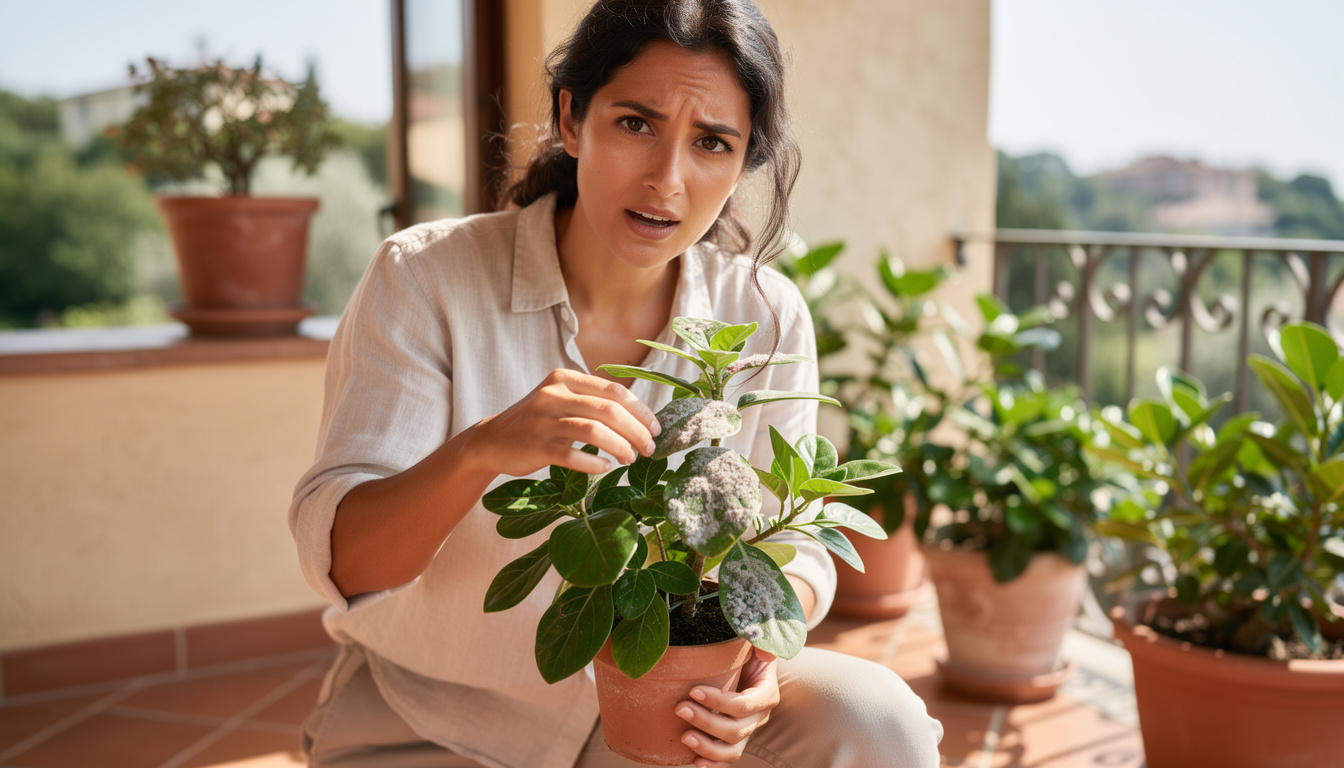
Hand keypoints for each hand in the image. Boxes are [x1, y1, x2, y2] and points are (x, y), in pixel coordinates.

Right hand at [469, 368, 660, 476]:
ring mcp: (543, 420)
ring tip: (631, 459)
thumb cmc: (537, 422)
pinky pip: (571, 455)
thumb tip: (639, 418)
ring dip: (620, 447)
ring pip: (593, 431)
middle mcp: (554, 394)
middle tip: (650, 449)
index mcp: (565, 378)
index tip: (656, 428)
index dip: (640, 410)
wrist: (491, 440)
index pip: (614, 390)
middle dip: (636, 431)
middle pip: (609, 411)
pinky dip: (593, 463)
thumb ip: (591, 402)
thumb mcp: (561, 400)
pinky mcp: (535, 445)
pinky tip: (605, 468)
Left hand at [675, 648, 780, 766]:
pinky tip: (695, 762)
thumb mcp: (753, 639)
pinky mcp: (733, 739)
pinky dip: (712, 763)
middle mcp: (759, 716)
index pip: (743, 705)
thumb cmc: (744, 649)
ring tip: (685, 737)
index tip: (693, 691)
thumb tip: (766, 654)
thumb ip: (760, 642)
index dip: (719, 702)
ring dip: (707, 747)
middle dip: (706, 722)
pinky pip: (726, 757)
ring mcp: (746, 730)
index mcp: (766, 693)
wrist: (742, 661)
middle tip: (679, 709)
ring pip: (732, 750)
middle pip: (735, 730)